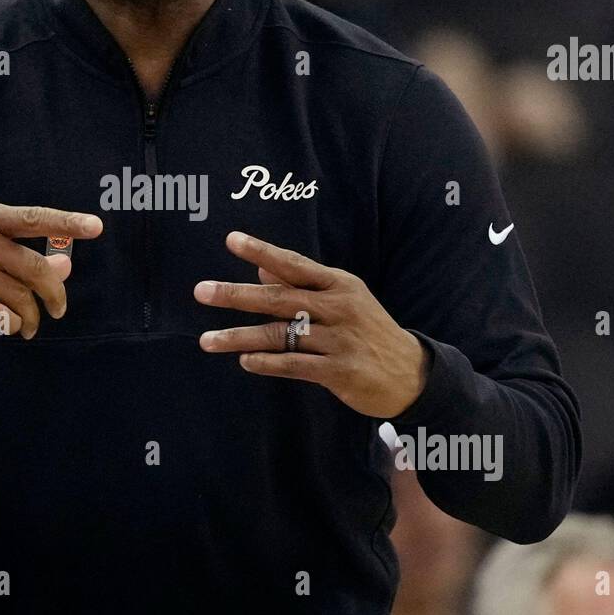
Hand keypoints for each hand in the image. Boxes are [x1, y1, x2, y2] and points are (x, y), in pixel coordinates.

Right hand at [0, 202, 102, 336]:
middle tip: (59, 309)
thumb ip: (22, 254)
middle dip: (53, 292)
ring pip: (18, 295)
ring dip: (32, 316)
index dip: (66, 223)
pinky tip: (13, 328)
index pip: (32, 218)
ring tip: (30, 324)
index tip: (96, 227)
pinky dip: (13, 325)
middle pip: (32, 266)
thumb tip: (66, 263)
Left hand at [194, 231, 428, 417]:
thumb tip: (262, 271)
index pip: (294, 264)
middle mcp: (339, 307)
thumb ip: (303, 286)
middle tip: (201, 291)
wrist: (412, 374)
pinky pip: (295, 364)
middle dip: (236, 295)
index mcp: (339, 284)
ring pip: (280, 335)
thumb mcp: (343, 301)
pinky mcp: (340, 370)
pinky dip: (267, 363)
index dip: (262, 251)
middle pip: (279, 298)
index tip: (231, 240)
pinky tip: (245, 361)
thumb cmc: (368, 331)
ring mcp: (340, 339)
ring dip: (239, 337)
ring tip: (207, 340)